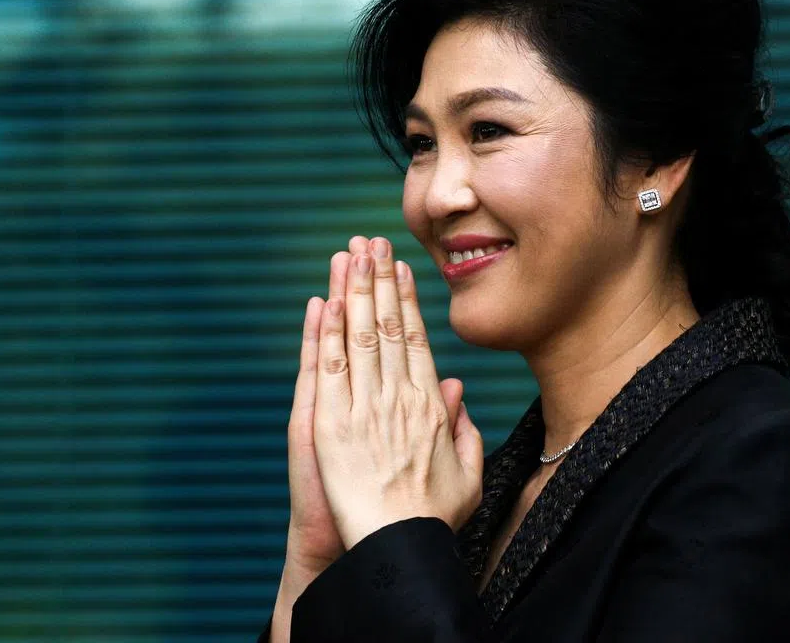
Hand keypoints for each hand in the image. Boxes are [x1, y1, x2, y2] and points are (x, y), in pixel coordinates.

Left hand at [313, 235, 483, 549]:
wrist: (396, 548)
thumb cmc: (432, 518)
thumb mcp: (467, 474)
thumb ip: (465, 429)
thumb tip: (457, 388)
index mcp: (429, 405)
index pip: (415, 339)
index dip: (405, 300)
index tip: (399, 268)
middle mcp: (397, 397)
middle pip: (385, 326)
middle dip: (377, 279)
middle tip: (371, 241)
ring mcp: (363, 407)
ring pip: (357, 336)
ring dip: (351, 291)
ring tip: (349, 254)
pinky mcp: (330, 424)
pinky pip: (327, 368)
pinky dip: (324, 333)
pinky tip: (323, 301)